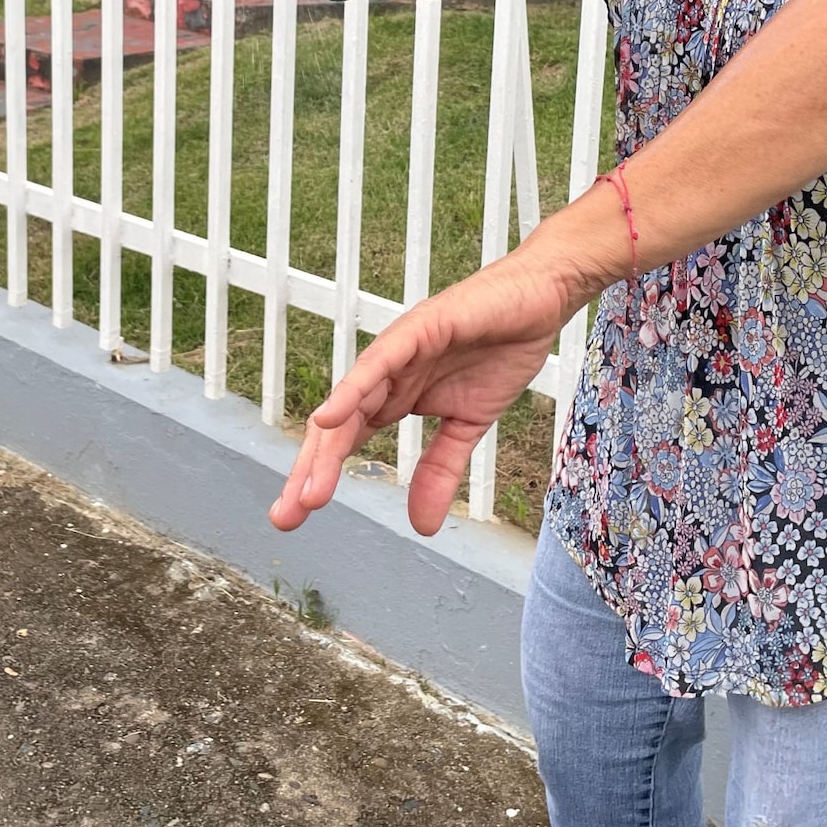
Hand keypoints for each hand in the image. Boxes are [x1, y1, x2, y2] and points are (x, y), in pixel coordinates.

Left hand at [268, 251, 581, 537]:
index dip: (319, 476)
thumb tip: (422, 526)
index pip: (345, 441)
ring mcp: (398, 350)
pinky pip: (380, 362)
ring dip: (326, 446)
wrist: (539, 300)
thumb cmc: (500, 351)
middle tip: (287, 517)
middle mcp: (385, 375)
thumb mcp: (469, 426)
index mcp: (393, 396)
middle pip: (336, 427)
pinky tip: (329, 417)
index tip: (297, 517)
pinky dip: (352, 389)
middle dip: (308, 471)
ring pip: (351, 402)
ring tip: (307, 491)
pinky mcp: (420, 328)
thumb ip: (440, 470)